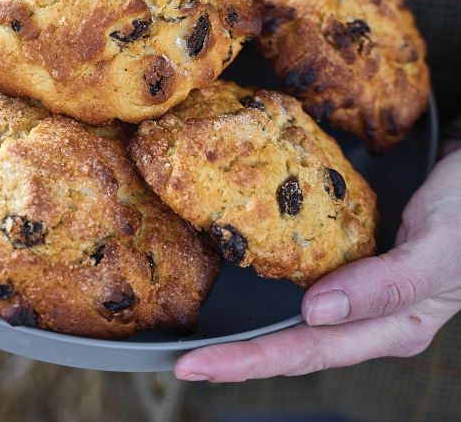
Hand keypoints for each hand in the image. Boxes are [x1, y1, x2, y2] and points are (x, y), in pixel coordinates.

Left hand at [175, 146, 460, 381]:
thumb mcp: (437, 252)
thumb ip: (385, 286)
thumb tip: (314, 314)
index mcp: (393, 326)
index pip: (308, 350)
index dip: (251, 361)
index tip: (197, 367)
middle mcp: (371, 315)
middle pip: (295, 343)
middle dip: (238, 357)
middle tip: (183, 362)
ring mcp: (362, 288)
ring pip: (297, 318)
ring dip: (251, 330)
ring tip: (204, 338)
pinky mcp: (354, 257)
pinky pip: (307, 277)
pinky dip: (272, 284)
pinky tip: (246, 278)